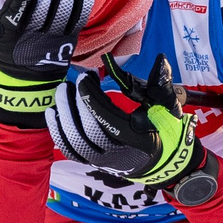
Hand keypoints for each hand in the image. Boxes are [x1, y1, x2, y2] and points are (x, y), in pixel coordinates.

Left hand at [48, 54, 202, 192]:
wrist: (163, 162)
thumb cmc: (165, 131)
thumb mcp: (169, 107)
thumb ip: (162, 84)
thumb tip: (160, 59)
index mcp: (136, 139)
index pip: (107, 119)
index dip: (93, 98)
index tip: (87, 77)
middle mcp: (117, 153)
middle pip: (88, 131)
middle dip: (76, 104)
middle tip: (71, 83)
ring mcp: (103, 160)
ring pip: (76, 142)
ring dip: (64, 116)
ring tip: (61, 93)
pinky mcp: (93, 163)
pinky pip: (70, 151)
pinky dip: (59, 132)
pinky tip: (53, 113)